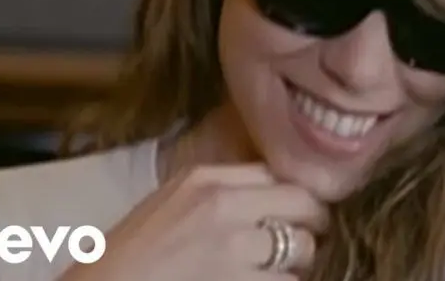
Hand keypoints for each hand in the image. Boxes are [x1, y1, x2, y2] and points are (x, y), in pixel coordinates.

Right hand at [57, 164, 328, 280]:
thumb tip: (272, 198)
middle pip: (303, 203)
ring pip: (302, 249)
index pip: (277, 173)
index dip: (294, 196)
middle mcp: (222, 206)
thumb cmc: (132, 258)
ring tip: (278, 272)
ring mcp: (231, 249)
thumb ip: (220, 192)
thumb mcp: (172, 202)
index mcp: (204, 179)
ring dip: (298, 265)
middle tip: (305, 241)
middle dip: (312, 225)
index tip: (298, 212)